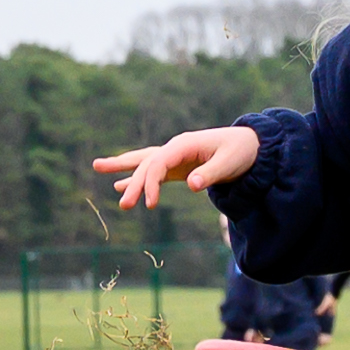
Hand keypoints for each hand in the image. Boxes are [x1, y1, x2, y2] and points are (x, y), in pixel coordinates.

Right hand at [95, 125, 259, 205]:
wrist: (252, 146)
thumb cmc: (242, 152)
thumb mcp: (230, 164)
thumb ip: (210, 174)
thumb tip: (191, 186)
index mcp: (183, 144)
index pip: (158, 164)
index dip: (150, 183)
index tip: (149, 205)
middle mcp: (175, 147)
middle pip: (147, 164)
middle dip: (133, 183)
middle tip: (123, 205)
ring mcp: (175, 155)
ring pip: (144, 161)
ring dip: (122, 167)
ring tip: (96, 166)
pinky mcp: (178, 165)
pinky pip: (153, 170)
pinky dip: (137, 177)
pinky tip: (119, 184)